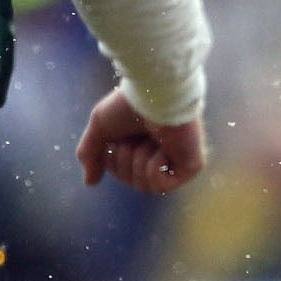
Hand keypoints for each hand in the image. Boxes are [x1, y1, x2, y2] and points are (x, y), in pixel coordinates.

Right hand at [77, 89, 206, 195]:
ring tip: (151, 140)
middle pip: (132, 181)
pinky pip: (162, 186)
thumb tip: (90, 182)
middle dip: (126, 158)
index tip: (120, 135)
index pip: (121, 172)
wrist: (155, 94)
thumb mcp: (100, 127)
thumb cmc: (129, 105)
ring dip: (140, 160)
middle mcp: (161, 155)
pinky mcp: (191, 167)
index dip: (113, 158)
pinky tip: (163, 149)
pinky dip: (155, 167)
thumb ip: (90, 153)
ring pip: (146, 186)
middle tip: (135, 137)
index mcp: (142, 145)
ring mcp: (178, 162)